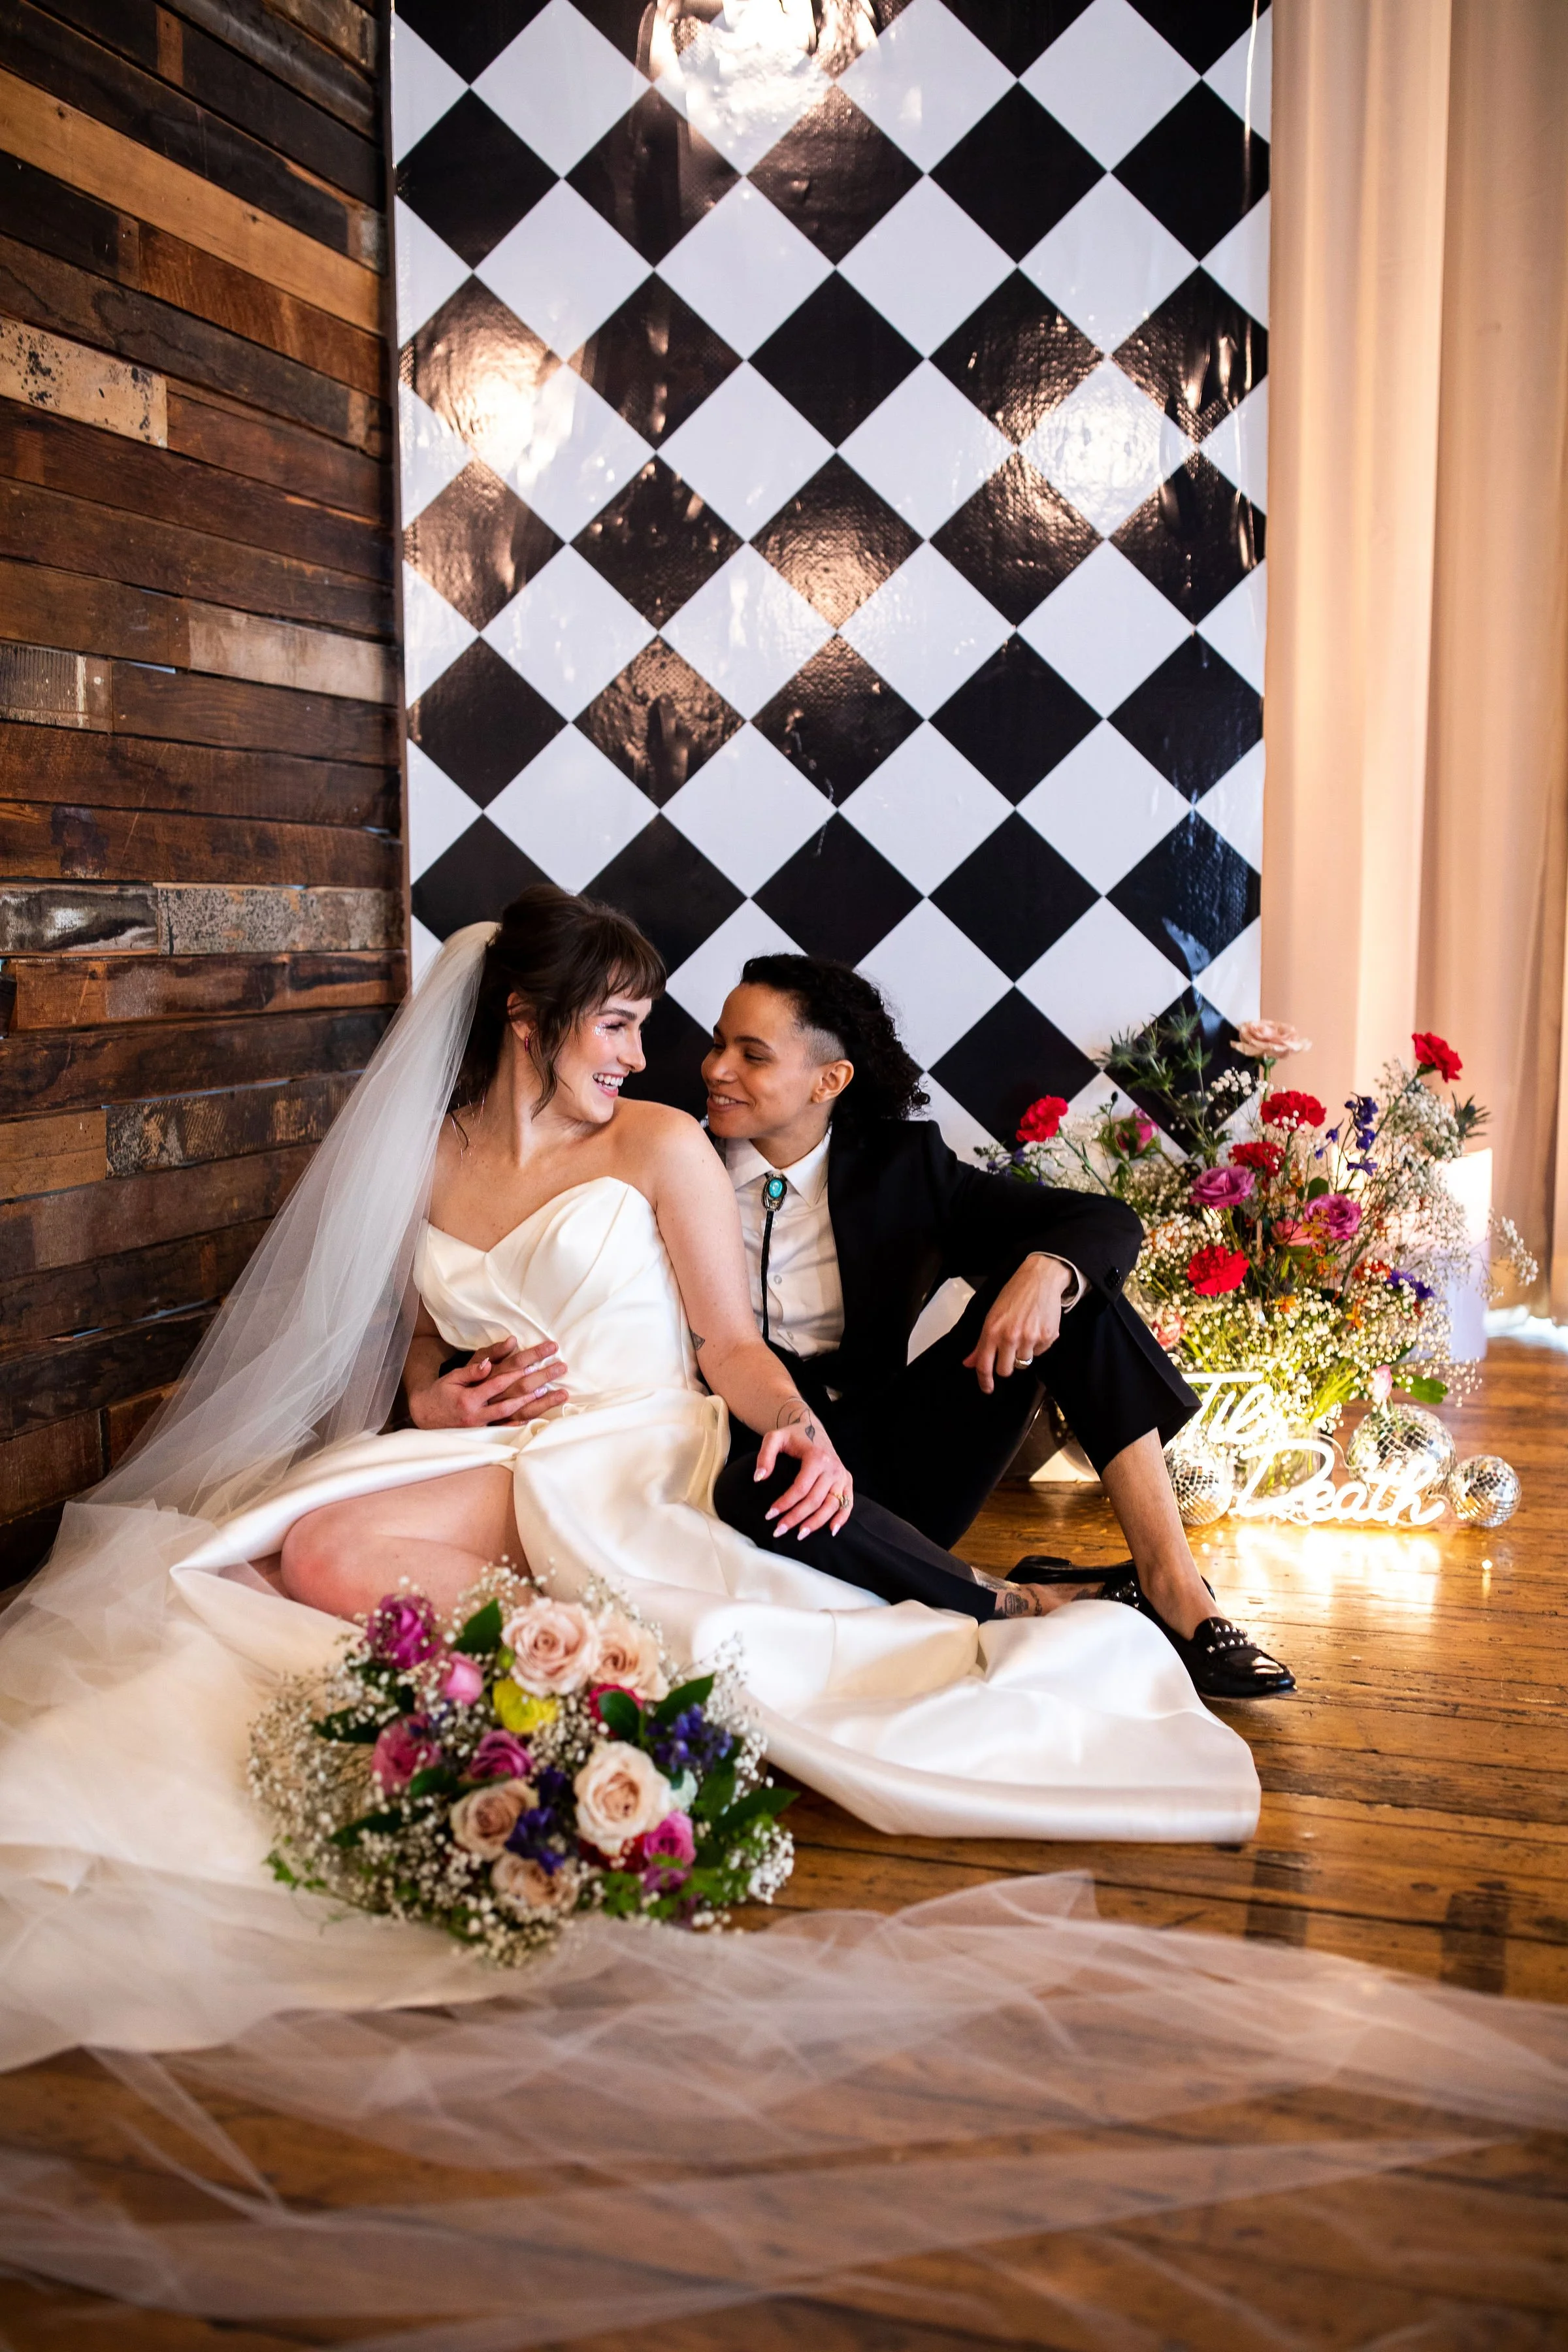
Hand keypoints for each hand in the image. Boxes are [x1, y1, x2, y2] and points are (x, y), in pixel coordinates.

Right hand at [408, 1336, 566, 1430]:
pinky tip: (543, 1417)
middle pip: (516, 1393)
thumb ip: (474, 1369)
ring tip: (560, 1393)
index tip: (543, 1355)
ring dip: (540, 1403)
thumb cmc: (441, 1393)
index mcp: (472, 1395)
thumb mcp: (453, 1377)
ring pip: (518, 1413)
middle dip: (541, 1379)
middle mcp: (481, 1412)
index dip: (524, 1366)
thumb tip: (492, 1359)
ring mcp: (485, 1424)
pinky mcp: (486, 1432)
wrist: (425, 1417)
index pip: (503, 1378)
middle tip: (560, 1367)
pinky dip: (526, 1423)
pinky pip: (510, 1429)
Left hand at [755, 1411, 853, 1539]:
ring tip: (799, 1535)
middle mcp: (833, 1468)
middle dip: (796, 1518)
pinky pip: (847, 1503)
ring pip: (831, 1505)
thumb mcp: (774, 1438)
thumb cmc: (792, 1435)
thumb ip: (765, 1456)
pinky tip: (831, 1531)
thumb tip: (759, 1478)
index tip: (769, 1515)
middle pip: (815, 1500)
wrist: (812, 1428)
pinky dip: (842, 1518)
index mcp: (817, 1457)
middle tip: (779, 1531)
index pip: (800, 1488)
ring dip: (816, 1523)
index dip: (785, 1503)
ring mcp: (842, 1475)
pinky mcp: (847, 1480)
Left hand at [963, 1255, 1072, 1394]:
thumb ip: (981, 1343)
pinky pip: (1040, 1352)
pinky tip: (1037, 1327)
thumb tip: (969, 1363)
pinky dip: (1038, 1345)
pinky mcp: (1047, 1337)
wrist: (1040, 1279)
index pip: (984, 1364)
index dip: (984, 1380)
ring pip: (1024, 1362)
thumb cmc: (1014, 1295)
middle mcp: (1010, 1337)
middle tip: (1010, 1351)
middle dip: (1006, 1365)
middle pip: (1005, 1370)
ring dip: (1023, 1352)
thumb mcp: (992, 1316)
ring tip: (1025, 1332)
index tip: (987, 1389)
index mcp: (992, 1331)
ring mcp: (1030, 1338)